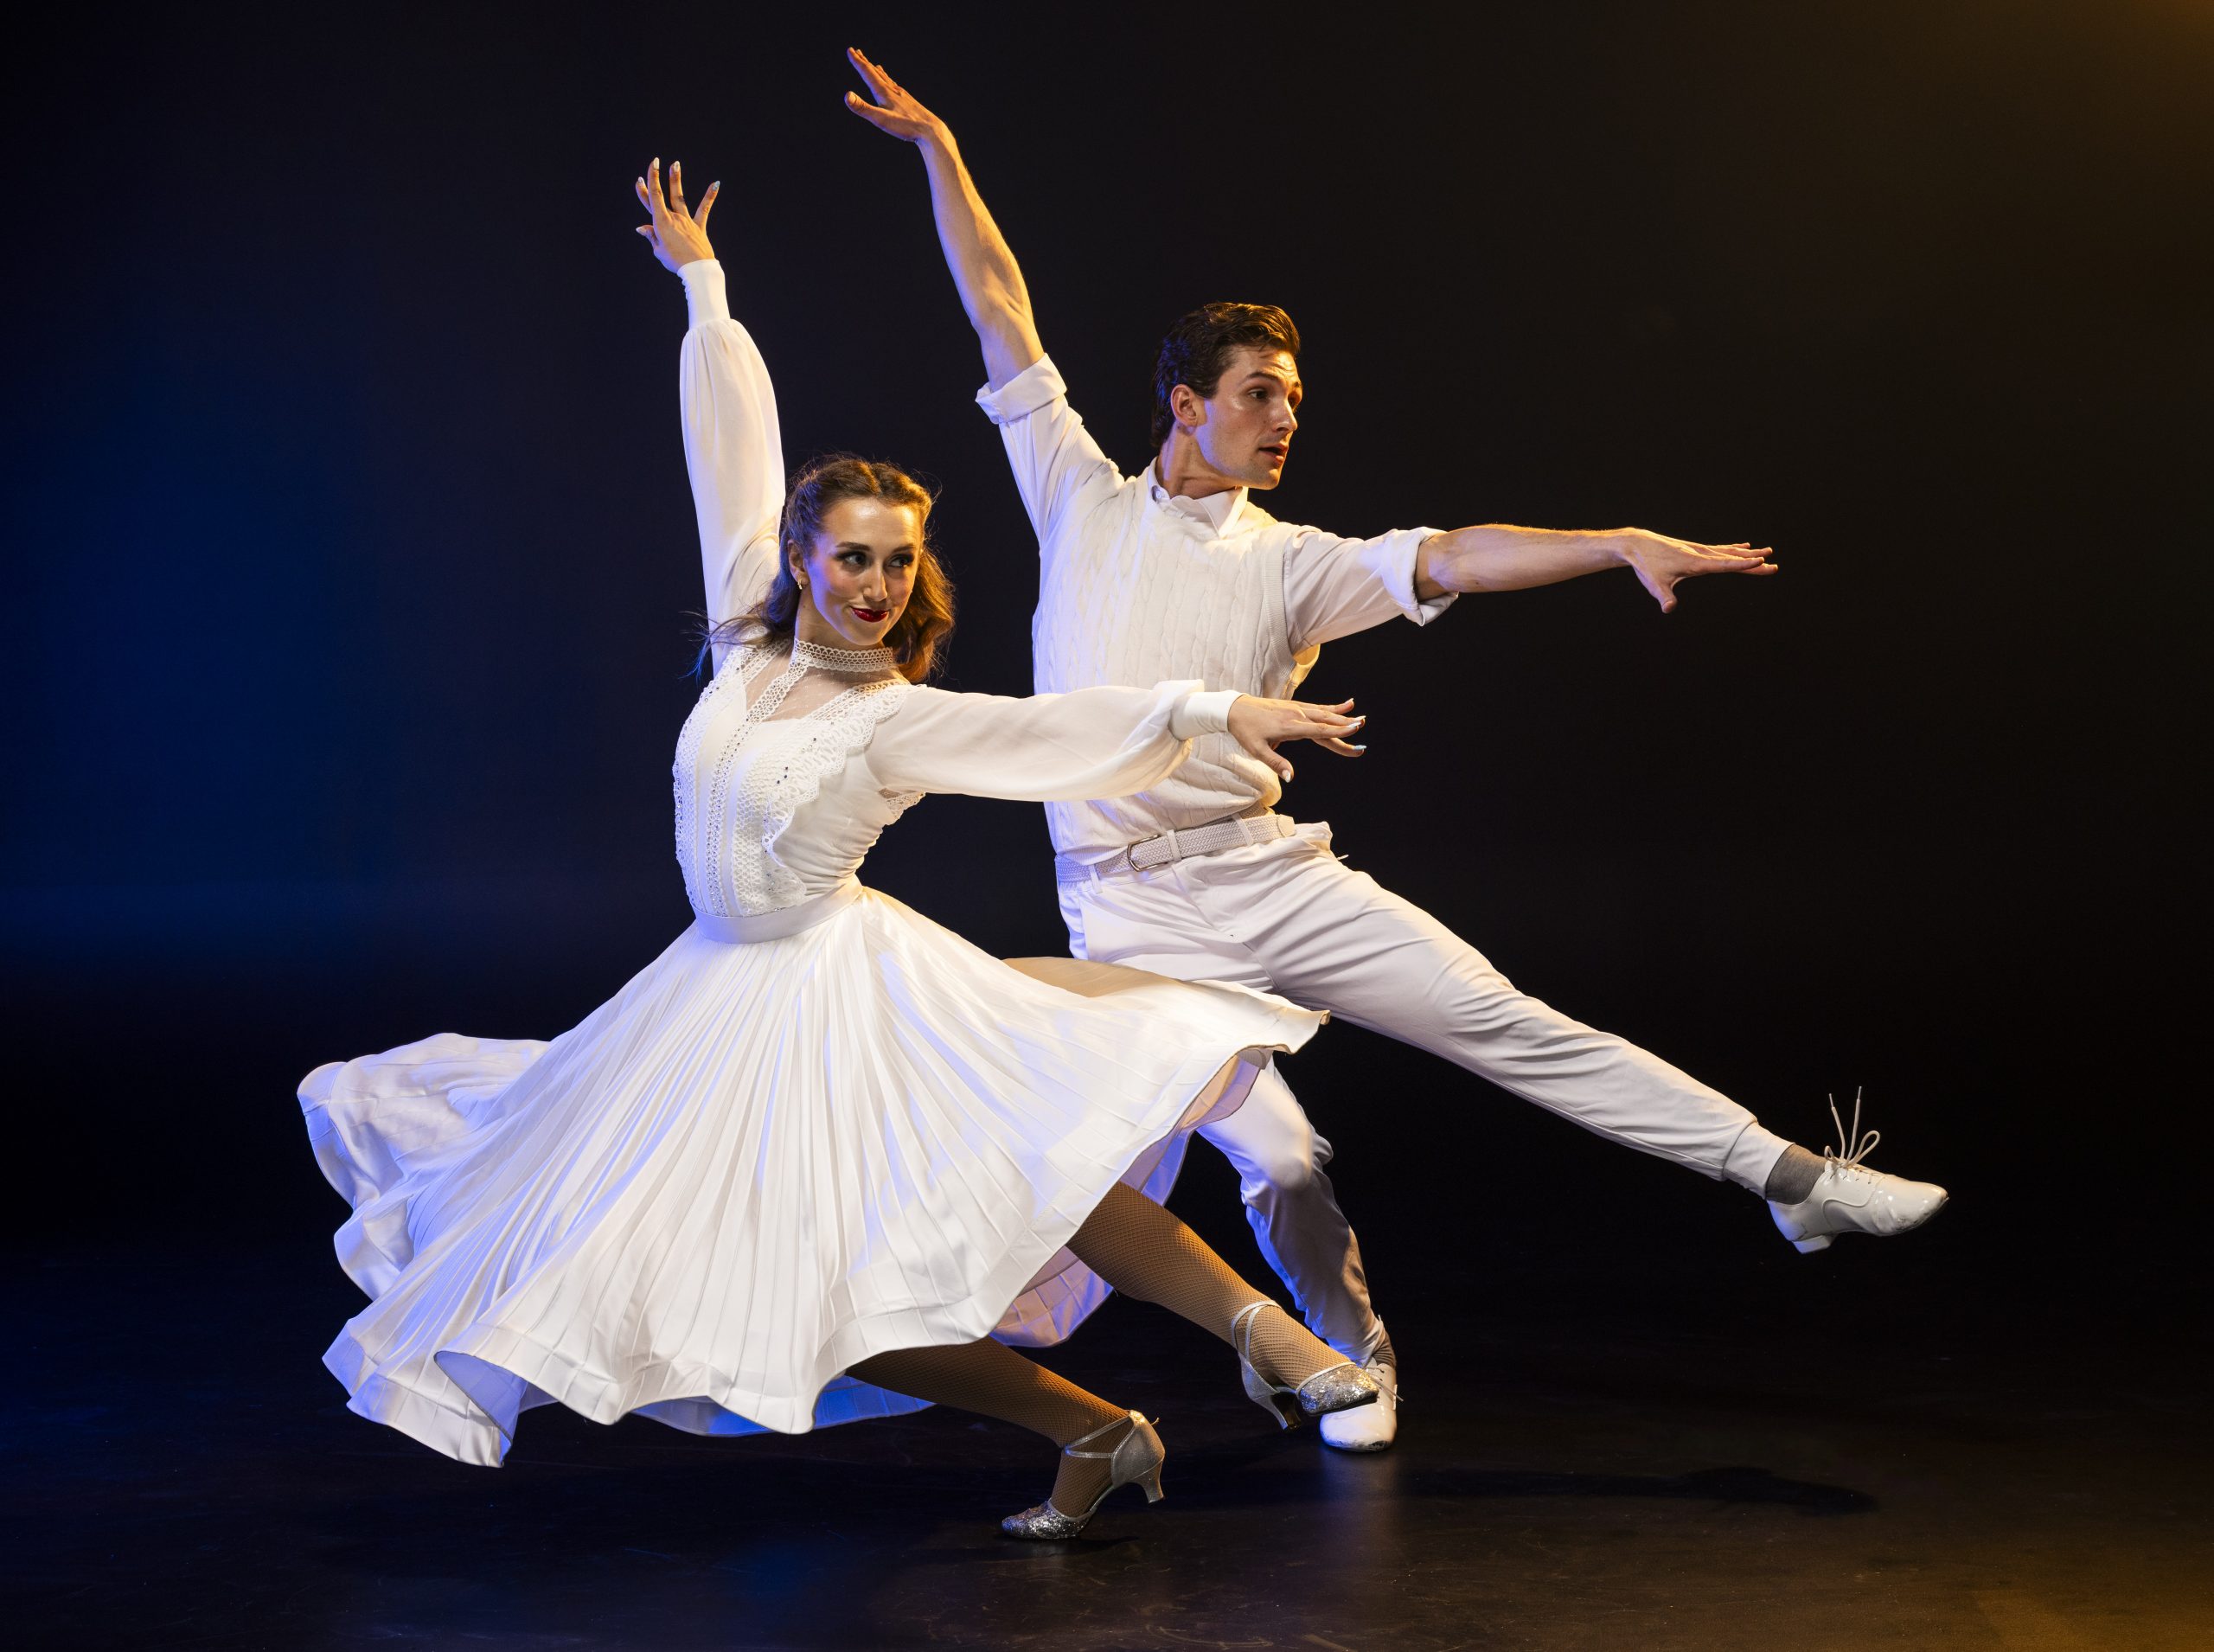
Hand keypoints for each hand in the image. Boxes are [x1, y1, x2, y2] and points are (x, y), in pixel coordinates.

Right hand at [634, 158, 717, 273]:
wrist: (696, 269)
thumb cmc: (675, 261)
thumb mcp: (658, 250)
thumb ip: (651, 236)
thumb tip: (641, 227)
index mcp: (661, 223)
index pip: (652, 200)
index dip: (646, 187)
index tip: (640, 177)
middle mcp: (673, 218)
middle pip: (662, 196)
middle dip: (656, 178)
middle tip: (654, 162)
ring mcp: (687, 221)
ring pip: (680, 197)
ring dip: (676, 179)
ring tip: (675, 164)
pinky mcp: (699, 226)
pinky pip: (704, 209)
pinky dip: (710, 196)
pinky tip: (716, 183)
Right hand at [843, 47, 949, 145]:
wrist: (930, 130)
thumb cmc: (905, 126)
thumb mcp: (880, 119)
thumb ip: (863, 108)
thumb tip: (847, 95)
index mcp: (884, 92)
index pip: (867, 73)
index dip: (857, 62)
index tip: (850, 50)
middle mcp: (892, 89)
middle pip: (875, 73)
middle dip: (864, 62)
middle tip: (856, 51)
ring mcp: (901, 94)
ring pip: (886, 78)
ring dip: (876, 71)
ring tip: (872, 64)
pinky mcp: (908, 101)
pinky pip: (895, 87)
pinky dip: (889, 81)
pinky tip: (892, 84)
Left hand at [1226, 697, 1366, 783]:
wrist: (1235, 709)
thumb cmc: (1245, 730)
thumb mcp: (1256, 750)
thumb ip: (1275, 763)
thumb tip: (1290, 777)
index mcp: (1290, 727)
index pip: (1319, 731)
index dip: (1338, 731)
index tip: (1355, 730)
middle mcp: (1297, 716)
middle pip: (1326, 723)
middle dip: (1345, 727)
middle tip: (1363, 729)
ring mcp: (1297, 709)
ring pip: (1325, 714)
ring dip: (1343, 717)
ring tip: (1361, 717)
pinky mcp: (1295, 706)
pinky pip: (1318, 707)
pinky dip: (1333, 707)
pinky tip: (1347, 705)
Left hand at [1615, 529, 1775, 612]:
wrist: (1638, 545)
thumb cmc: (1646, 565)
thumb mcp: (1654, 584)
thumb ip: (1664, 597)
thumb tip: (1669, 609)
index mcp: (1696, 562)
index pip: (1724, 564)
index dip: (1743, 565)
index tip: (1761, 562)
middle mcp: (1701, 553)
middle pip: (1732, 559)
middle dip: (1753, 563)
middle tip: (1774, 566)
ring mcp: (1699, 549)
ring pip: (1729, 552)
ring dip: (1749, 554)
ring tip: (1768, 553)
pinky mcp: (1696, 549)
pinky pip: (1720, 549)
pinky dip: (1734, 549)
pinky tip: (1745, 546)